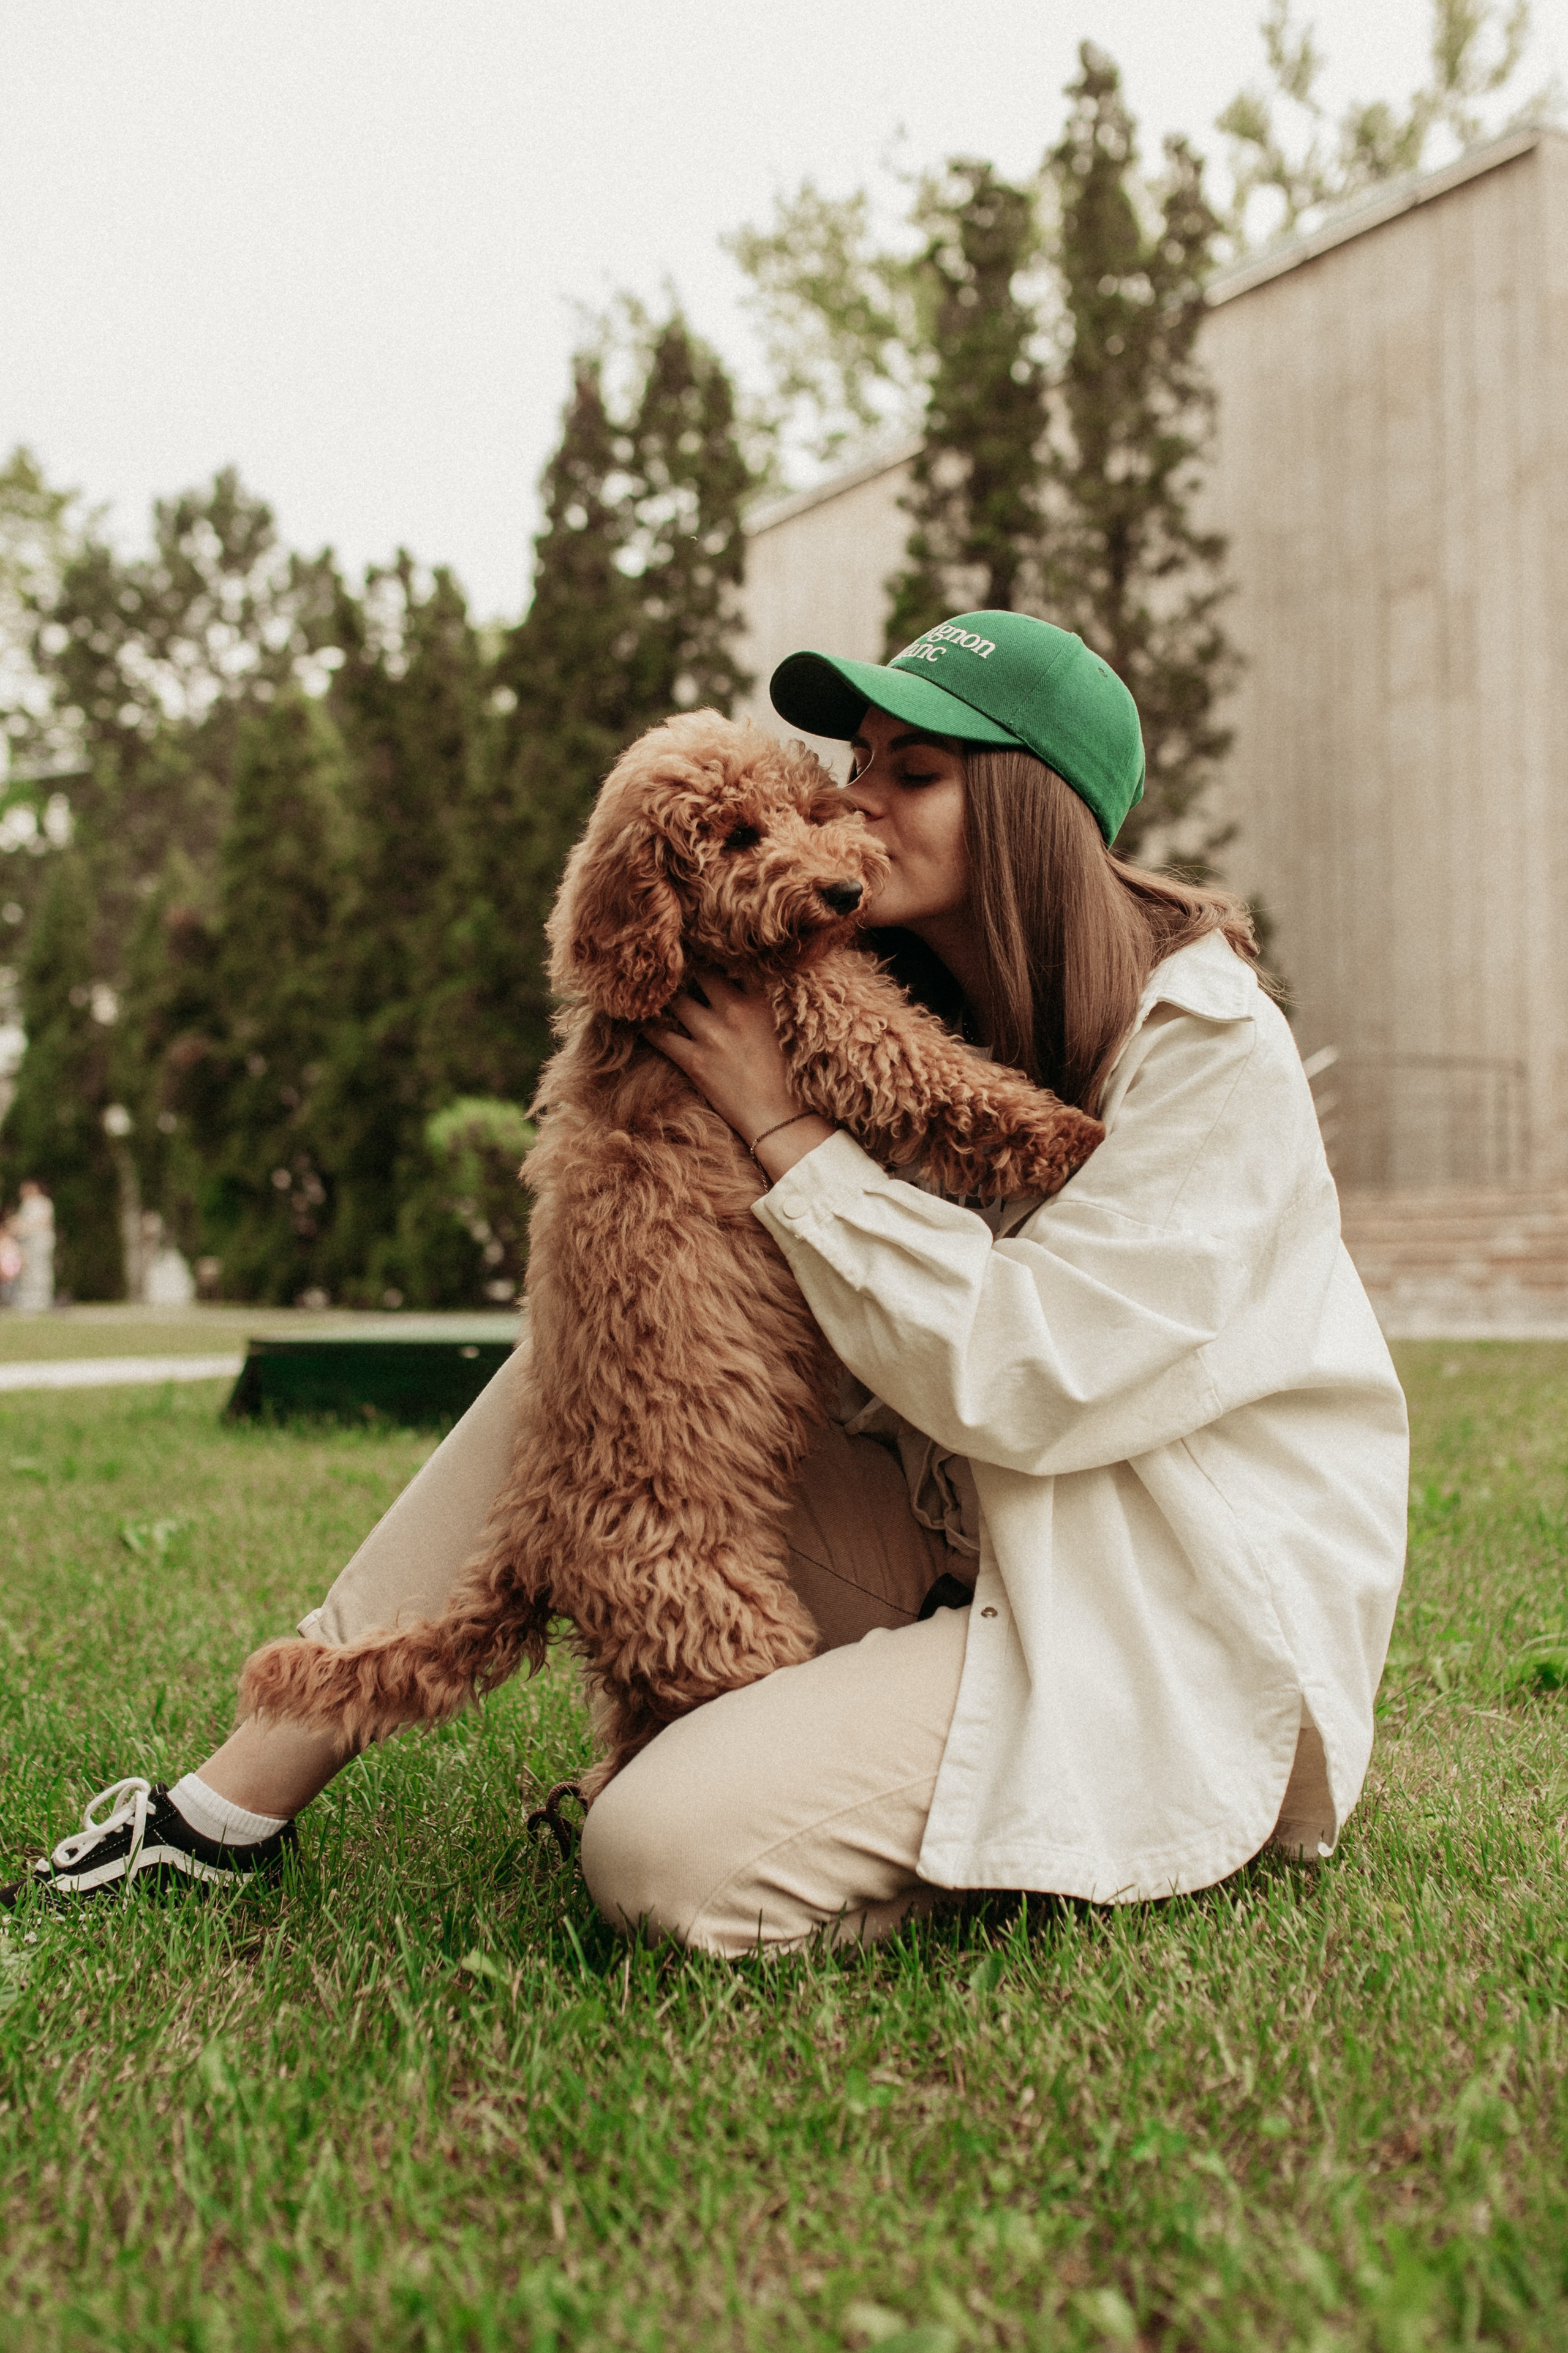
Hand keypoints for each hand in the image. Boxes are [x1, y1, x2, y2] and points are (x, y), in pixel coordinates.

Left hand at [644, 970, 835, 1179]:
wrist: (783, 1118)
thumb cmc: (794, 1075)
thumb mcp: (790, 1026)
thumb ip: (771, 1000)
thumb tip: (758, 981)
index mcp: (763, 999)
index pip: (736, 961)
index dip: (719, 952)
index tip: (707, 946)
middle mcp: (735, 1009)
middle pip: (701, 974)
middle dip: (689, 969)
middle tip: (675, 965)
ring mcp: (712, 1035)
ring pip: (677, 1001)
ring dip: (666, 996)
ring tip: (654, 990)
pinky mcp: (695, 1061)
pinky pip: (660, 1036)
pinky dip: (647, 1026)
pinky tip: (638, 1019)